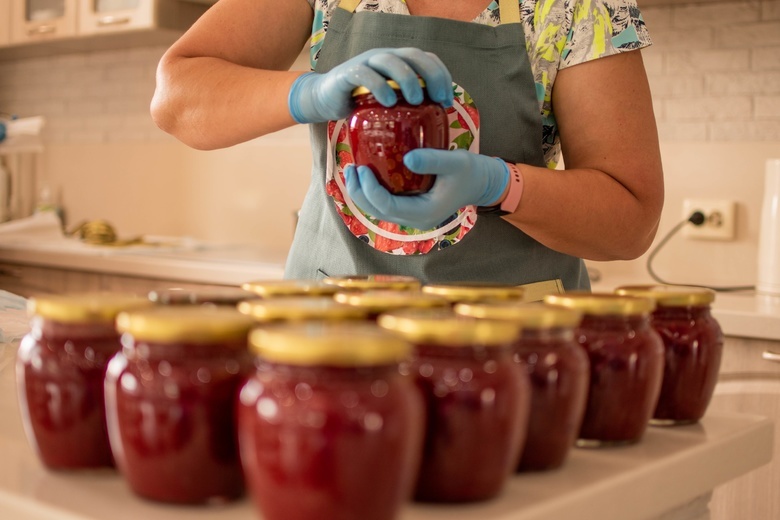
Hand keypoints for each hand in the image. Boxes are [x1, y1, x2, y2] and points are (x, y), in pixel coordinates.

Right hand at [287, 48, 452, 123]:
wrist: (324, 101)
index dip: (442, 75)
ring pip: (391, 61)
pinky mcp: (347, 73)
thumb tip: (436, 124)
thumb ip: (407, 106)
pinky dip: (380, 86)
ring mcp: (365, 63)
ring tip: (417, 101)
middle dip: (431, 75)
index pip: (426, 59)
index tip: (448, 100)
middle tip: (439, 99)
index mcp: (397, 62)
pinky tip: (389, 103)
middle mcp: (383, 57)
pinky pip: (365, 74)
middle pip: (413, 55)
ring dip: (408, 79)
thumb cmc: (361, 105)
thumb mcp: (389, 105)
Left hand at [345, 149, 509, 229]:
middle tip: (350, 169)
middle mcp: (415, 220)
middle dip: (359, 193)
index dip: (370, 190)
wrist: (481, 183)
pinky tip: (367, 176)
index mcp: (424, 213)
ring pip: (378, 211)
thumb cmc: (470, 171)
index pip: (387, 206)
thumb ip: (432, 160)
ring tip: (353, 172)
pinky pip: (385, 205)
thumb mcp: (455, 161)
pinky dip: (373, 193)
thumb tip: (407, 157)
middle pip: (377, 212)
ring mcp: (412, 217)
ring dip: (362, 194)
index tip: (362, 168)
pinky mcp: (411, 209)